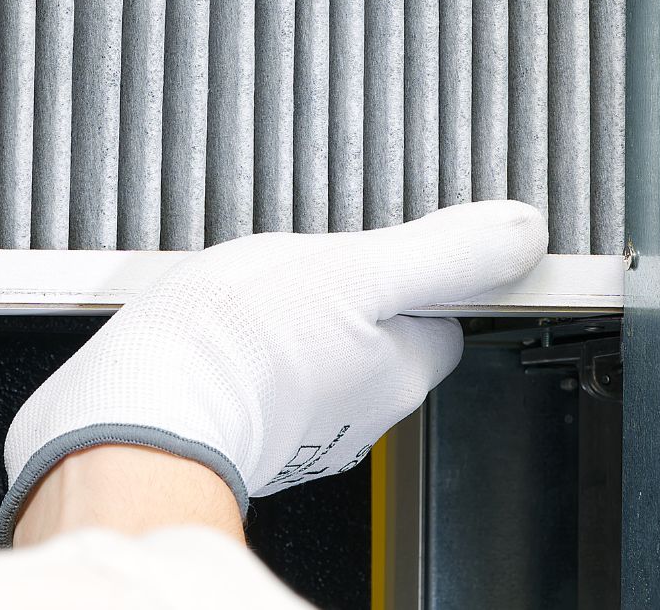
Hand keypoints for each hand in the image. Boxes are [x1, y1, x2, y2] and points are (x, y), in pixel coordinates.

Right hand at [0, 200, 548, 541]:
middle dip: (355, 293)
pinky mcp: (240, 427)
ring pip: (321, 353)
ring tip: (257, 288)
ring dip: (300, 318)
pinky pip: (264, 373)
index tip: (388, 247)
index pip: (442, 318)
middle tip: (309, 258)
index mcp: (398, 370)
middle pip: (382, 335)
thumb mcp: (357, 270)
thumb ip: (445, 251)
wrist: (135, 410)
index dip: (422, 273)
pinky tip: (221, 322)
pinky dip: (251, 347)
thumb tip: (524, 232)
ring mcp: (299, 427)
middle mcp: (359, 411)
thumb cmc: (240, 346)